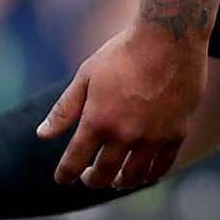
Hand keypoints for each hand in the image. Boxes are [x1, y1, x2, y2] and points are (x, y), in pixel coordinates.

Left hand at [38, 21, 205, 188]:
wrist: (170, 37)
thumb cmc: (122, 53)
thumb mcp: (85, 77)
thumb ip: (64, 110)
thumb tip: (42, 135)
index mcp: (97, 121)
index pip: (74, 162)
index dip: (65, 175)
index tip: (63, 179)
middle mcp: (124, 135)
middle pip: (103, 175)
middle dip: (91, 180)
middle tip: (88, 177)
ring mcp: (153, 137)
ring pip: (133, 176)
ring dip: (120, 182)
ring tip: (115, 179)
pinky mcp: (177, 133)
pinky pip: (162, 167)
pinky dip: (149, 175)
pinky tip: (142, 174)